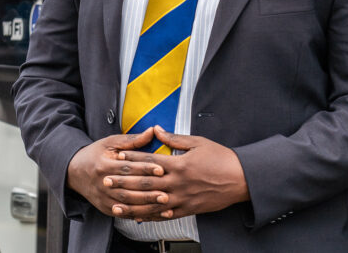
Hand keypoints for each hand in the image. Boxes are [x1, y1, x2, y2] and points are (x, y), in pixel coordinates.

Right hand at [66, 128, 167, 217]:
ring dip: (146, 205)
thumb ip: (132, 140)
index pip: (127, 167)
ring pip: (127, 203)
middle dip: (148, 190)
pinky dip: (138, 214)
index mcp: (104, 164)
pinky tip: (152, 214)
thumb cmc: (96, 154)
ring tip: (163, 203)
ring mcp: (103, 198)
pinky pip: (124, 213)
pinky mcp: (105, 208)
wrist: (74, 172)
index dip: (144, 168)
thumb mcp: (110, 143)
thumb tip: (152, 131)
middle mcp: (102, 183)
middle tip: (166, 191)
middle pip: (128, 188)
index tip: (161, 169)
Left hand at [113, 126, 249, 221]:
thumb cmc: (221, 158)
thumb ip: (175, 139)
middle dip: (124, 181)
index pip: (149, 160)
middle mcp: (178, 183)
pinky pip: (165, 215)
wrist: (240, 179)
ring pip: (151, 203)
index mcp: (179, 164)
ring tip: (116, 203)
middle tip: (107, 181)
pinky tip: (138, 217)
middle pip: (145, 183)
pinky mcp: (188, 210)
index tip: (116, 157)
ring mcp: (182, 198)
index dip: (131, 158)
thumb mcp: (198, 143)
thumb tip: (157, 130)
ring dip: (132, 203)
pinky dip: (150, 217)